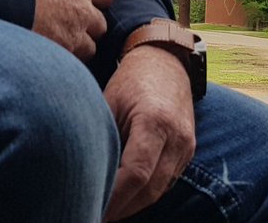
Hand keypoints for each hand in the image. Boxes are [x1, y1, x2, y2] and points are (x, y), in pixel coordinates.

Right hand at [29, 0, 117, 59]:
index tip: (91, 3)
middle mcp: (82, 10)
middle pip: (101, 25)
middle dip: (88, 29)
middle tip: (69, 29)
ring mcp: (73, 35)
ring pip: (89, 48)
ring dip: (78, 48)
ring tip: (57, 46)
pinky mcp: (61, 55)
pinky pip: (72, 64)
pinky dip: (63, 63)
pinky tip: (47, 59)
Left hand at [103, 45, 196, 220]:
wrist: (167, 60)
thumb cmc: (132, 79)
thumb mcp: (109, 102)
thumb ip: (100, 138)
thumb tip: (78, 174)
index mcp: (155, 122)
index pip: (135, 175)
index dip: (112, 200)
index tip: (90, 210)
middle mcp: (177, 137)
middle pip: (148, 190)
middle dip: (120, 209)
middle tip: (92, 216)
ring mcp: (186, 145)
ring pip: (158, 191)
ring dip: (131, 205)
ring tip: (104, 211)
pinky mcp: (188, 150)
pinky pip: (165, 182)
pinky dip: (144, 194)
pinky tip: (123, 198)